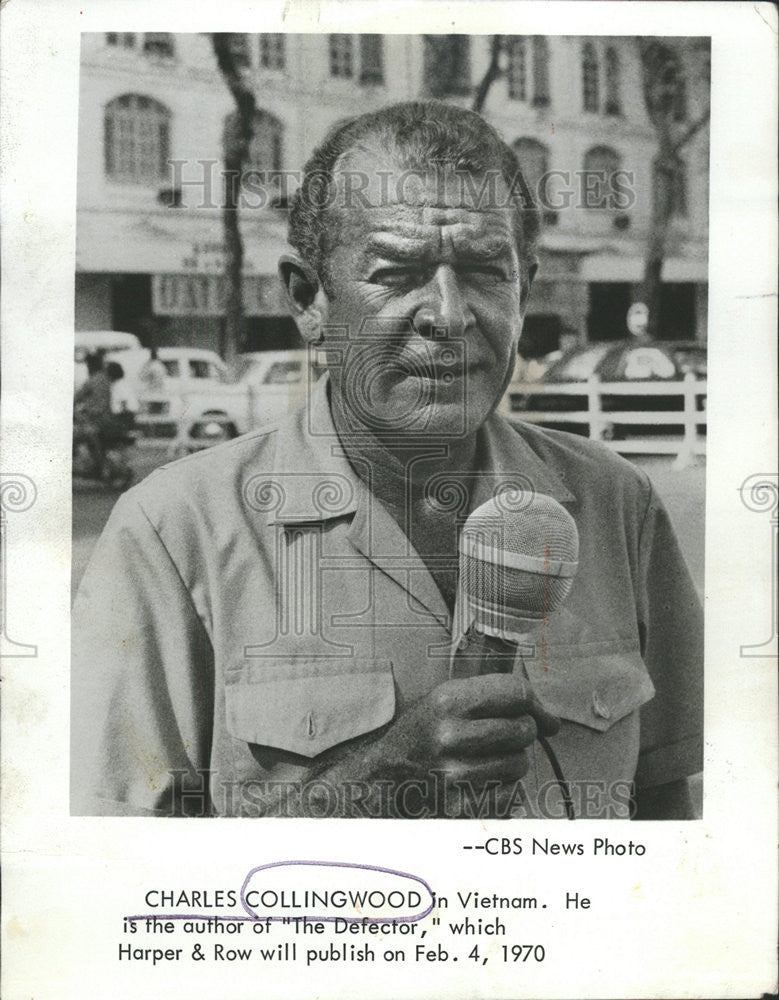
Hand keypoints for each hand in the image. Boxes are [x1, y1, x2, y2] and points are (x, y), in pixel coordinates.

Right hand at [306, 673, 560, 817]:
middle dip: (524, 733)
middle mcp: (450, 735)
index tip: (545, 717)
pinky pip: (509, 794)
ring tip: (488, 759)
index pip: (515, 692)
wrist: (381, 780)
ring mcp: (455, 774)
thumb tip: (549, 719)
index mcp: (447, 701)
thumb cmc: (420, 735)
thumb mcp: (442, 699)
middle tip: (506, 737)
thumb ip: (490, 696)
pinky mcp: (460, 806)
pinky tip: (482, 781)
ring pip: (520, 763)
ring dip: (513, 762)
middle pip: (523, 729)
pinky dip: (504, 788)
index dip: (538, 704)